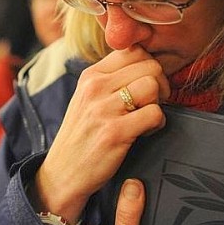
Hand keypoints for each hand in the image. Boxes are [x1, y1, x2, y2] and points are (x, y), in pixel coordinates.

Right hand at [32, 47, 168, 221]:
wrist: (62, 173)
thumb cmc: (82, 136)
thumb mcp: (88, 99)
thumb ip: (111, 80)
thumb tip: (146, 64)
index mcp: (91, 75)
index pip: (134, 51)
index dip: (149, 67)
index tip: (146, 86)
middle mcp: (96, 87)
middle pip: (150, 65)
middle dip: (160, 84)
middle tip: (153, 103)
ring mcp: (104, 109)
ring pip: (152, 85)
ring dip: (159, 103)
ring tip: (147, 118)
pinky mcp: (114, 132)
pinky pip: (154, 113)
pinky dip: (157, 123)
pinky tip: (145, 132)